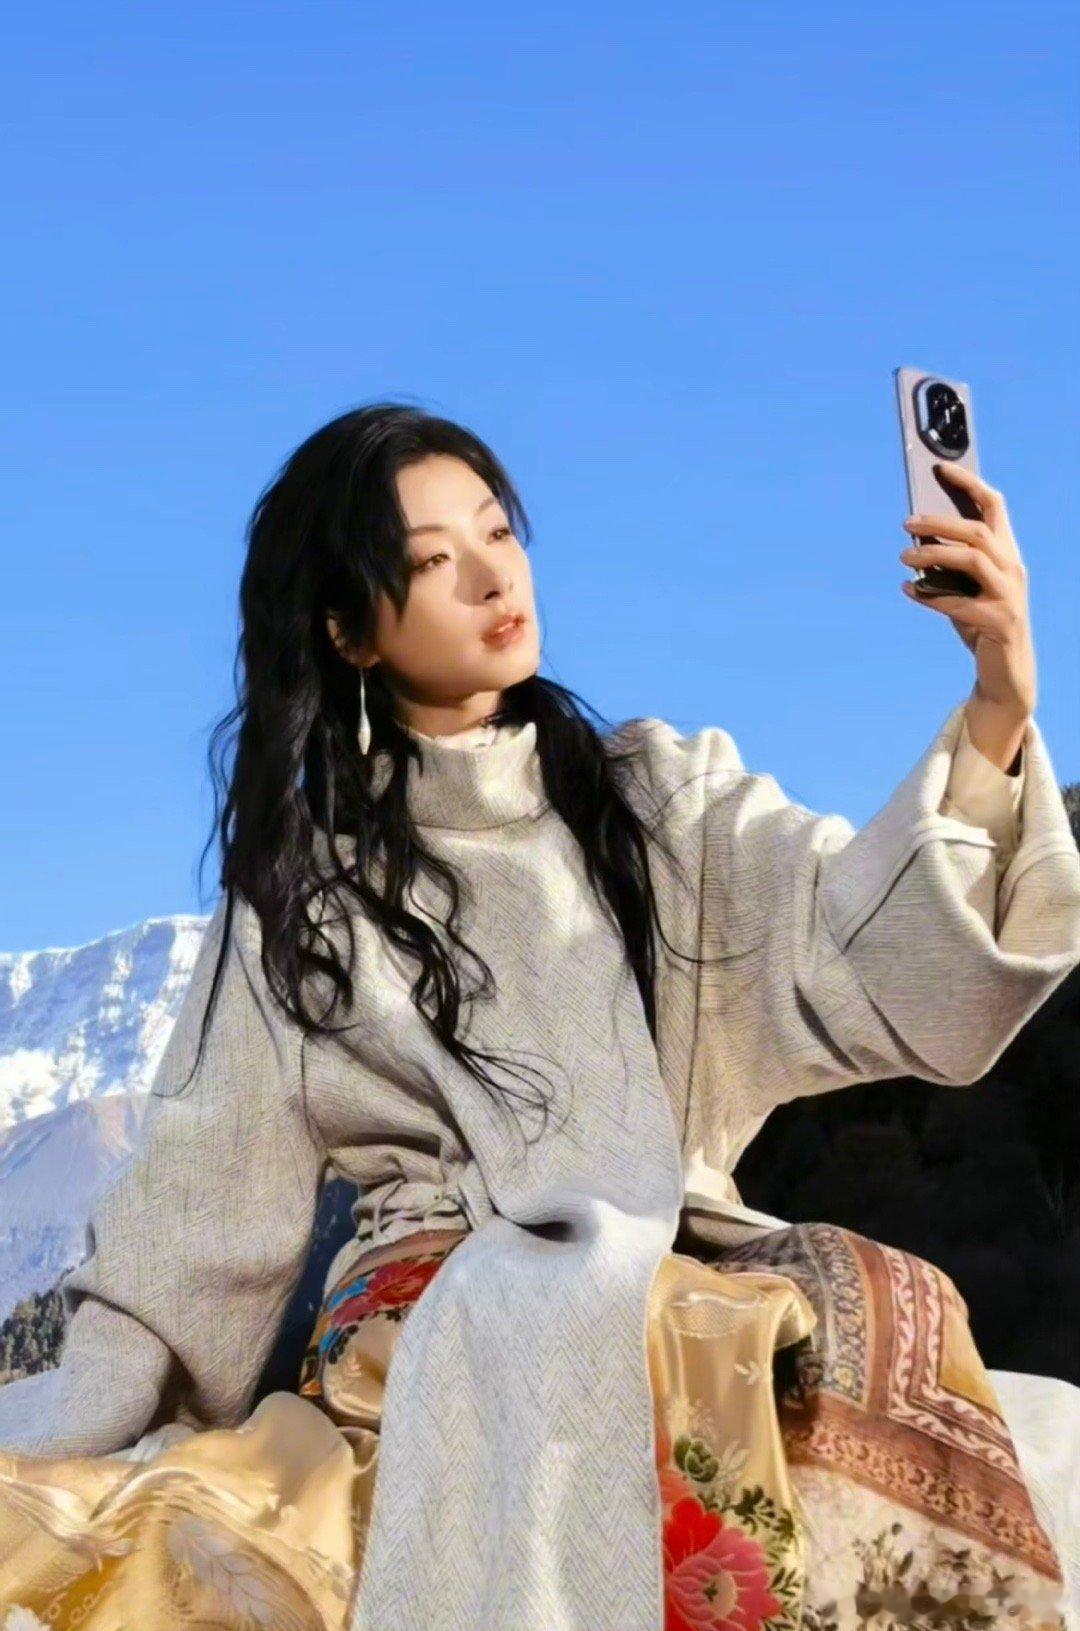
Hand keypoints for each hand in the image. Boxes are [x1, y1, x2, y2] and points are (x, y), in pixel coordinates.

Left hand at [898, 463, 1035, 770]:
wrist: (1005, 673)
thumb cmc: (981, 622)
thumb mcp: (966, 588)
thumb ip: (949, 564)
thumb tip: (915, 540)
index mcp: (1007, 553)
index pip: (993, 506)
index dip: (969, 483)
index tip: (940, 467)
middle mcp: (1012, 569)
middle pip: (977, 531)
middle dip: (940, 522)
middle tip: (906, 523)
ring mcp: (1009, 595)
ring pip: (973, 559)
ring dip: (934, 555)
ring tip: (904, 558)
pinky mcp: (999, 622)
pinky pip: (960, 603)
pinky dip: (930, 596)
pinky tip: (908, 590)